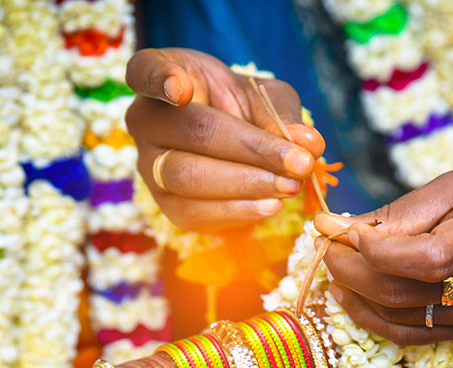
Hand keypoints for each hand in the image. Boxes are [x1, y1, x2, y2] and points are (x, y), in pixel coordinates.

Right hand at [125, 48, 324, 231]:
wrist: (229, 143)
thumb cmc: (241, 107)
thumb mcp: (264, 96)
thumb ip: (282, 114)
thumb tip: (308, 144)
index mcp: (162, 76)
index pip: (145, 70)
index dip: (161, 80)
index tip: (181, 89)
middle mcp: (145, 121)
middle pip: (194, 134)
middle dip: (251, 150)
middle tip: (298, 163)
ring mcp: (149, 166)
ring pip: (191, 178)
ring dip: (248, 185)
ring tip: (289, 187)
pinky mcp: (166, 205)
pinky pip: (196, 213)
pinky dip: (238, 211)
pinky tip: (270, 205)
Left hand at [314, 165, 452, 342]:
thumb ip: (409, 210)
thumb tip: (345, 229)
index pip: (429, 257)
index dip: (374, 252)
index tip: (340, 231)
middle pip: (410, 293)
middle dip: (354, 275)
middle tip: (327, 251)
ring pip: (410, 321)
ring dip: (360, 301)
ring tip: (335, 275)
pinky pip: (423, 337)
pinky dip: (382, 322)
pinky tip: (358, 302)